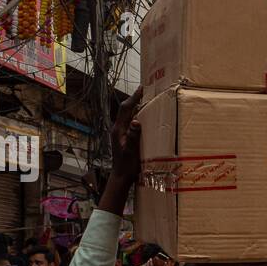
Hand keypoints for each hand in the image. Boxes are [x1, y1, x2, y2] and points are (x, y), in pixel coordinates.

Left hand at [98, 89, 142, 213]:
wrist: (121, 177)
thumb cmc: (126, 166)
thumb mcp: (131, 151)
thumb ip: (133, 136)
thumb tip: (136, 121)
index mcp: (118, 129)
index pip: (125, 109)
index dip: (133, 97)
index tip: (142, 88)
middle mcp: (118, 129)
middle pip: (126, 110)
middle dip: (136, 99)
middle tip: (147, 91)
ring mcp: (121, 133)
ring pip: (129, 116)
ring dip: (138, 108)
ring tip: (148, 101)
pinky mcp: (124, 138)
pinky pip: (131, 123)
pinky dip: (139, 117)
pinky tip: (146, 118)